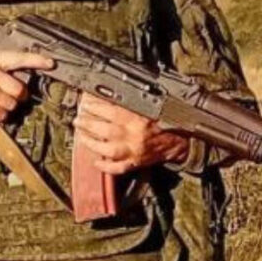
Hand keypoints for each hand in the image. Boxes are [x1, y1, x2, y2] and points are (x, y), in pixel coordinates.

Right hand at [0, 51, 54, 122]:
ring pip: (12, 105)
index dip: (37, 60)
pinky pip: (2, 115)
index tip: (51, 63)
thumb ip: (2, 67)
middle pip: (20, 90)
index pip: (19, 58)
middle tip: (6, 93)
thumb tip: (24, 78)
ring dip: (5, 106)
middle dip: (17, 95)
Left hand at [72, 92, 189, 174]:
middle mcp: (135, 134)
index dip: (94, 106)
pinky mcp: (136, 163)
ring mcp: (134, 151)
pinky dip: (105, 166)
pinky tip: (96, 161)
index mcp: (139, 116)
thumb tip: (109, 92)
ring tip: (81, 135)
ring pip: (105, 149)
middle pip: (103, 129)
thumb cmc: (168, 118)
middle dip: (87, 123)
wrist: (183, 138)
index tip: (85, 102)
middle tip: (78, 118)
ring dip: (90, 142)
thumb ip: (131, 98)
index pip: (109, 110)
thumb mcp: (151, 102)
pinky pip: (117, 168)